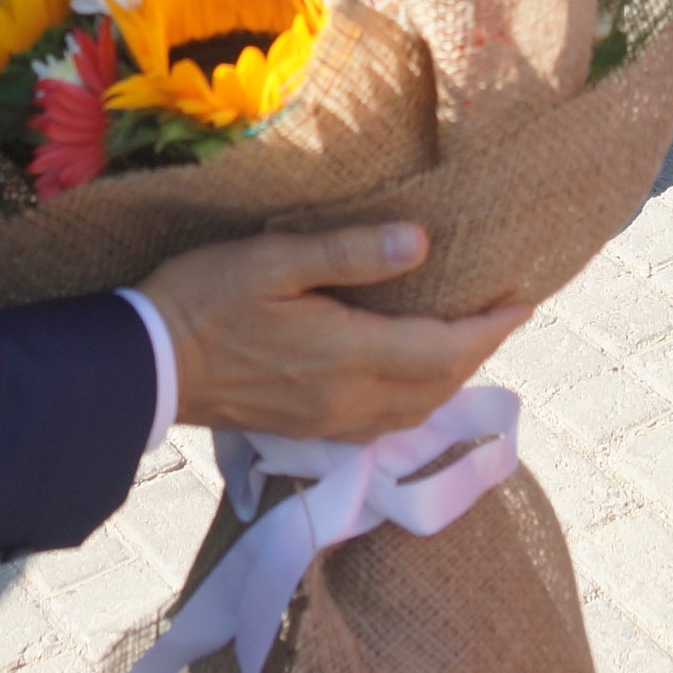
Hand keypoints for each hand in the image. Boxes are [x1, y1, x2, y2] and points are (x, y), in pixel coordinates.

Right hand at [140, 221, 529, 443]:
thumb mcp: (274, 258)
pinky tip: (414, 375)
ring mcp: (329, 423)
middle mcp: (348, 401)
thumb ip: (349, 253)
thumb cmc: (205, 298)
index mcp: (347, 355)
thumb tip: (420, 242)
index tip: (524, 302)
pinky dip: (418, 398)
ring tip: (468, 339)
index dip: (490, 329)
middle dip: (479, 352)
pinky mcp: (311, 430)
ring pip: (416, 411)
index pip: (444, 350)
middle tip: (503, 313)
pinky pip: (386, 423)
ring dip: (451, 378)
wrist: (148, 366)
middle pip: (439, 386)